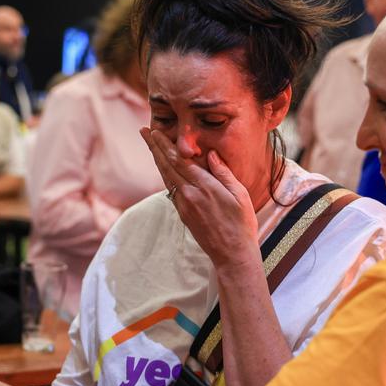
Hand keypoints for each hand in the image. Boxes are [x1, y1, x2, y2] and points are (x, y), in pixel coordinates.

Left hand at [140, 127, 258, 268]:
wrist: (232, 254)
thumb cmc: (241, 223)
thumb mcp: (239, 194)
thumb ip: (223, 173)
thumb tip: (210, 154)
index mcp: (204, 187)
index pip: (179, 160)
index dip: (165, 144)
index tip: (155, 131)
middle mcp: (189, 195)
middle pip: (167, 165)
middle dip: (155, 147)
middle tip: (143, 131)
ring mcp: (184, 205)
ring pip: (166, 177)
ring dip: (157, 159)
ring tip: (150, 144)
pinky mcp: (183, 214)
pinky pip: (170, 189)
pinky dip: (164, 174)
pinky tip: (163, 166)